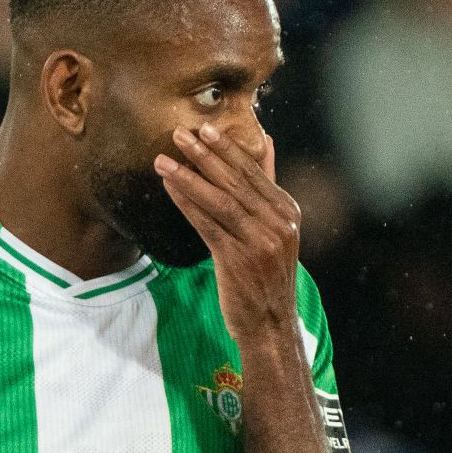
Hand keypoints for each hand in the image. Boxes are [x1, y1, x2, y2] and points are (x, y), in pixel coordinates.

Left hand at [154, 122, 301, 344]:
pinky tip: (169, 188)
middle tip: (179, 133)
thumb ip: (268, 185)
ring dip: (189, 177)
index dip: (227, 149)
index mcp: (287, 211)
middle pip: (235, 181)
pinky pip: (207, 225)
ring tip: (164, 159)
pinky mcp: (239, 259)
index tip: (204, 128)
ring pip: (219, 200)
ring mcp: (260, 241)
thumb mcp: (276, 227)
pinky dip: (187, 204)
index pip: (253, 172)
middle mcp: (279, 223)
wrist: (270, 323)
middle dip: (205, 155)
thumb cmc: (266, 274)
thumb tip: (267, 140)